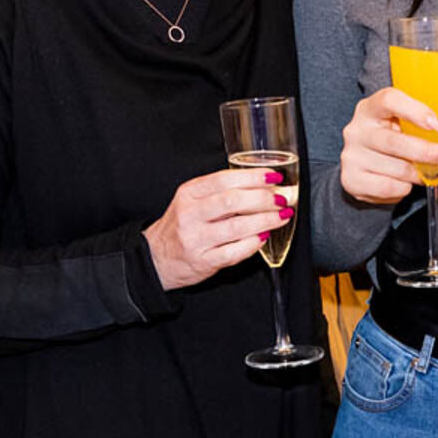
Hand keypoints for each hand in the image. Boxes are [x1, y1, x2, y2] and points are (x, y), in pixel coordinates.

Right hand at [144, 167, 293, 291]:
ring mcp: (195, 239)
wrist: (156, 257)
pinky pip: (234, 252)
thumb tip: (262, 185)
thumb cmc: (182, 226)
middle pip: (232, 201)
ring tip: (281, 217)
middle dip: (263, 199)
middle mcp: (190, 214)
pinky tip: (263, 237)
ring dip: (265, 220)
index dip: (252, 177)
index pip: (224, 179)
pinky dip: (253, 244)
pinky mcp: (203, 261)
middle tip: (282, 199)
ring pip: (237, 227)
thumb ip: (221, 192)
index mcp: (189, 193)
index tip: (273, 176)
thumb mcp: (192, 201)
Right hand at [338, 88, 437, 203]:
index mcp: (372, 107)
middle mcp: (356, 129)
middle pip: (394, 141)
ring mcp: (351, 155)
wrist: (367, 165)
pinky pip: (386, 188)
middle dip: (427, 152)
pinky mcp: (351, 179)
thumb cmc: (397, 135)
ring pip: (395, 169)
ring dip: (417, 174)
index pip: (389, 99)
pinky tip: (403, 183)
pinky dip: (402, 189)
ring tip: (424, 173)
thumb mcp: (418, 120)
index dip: (415, 111)